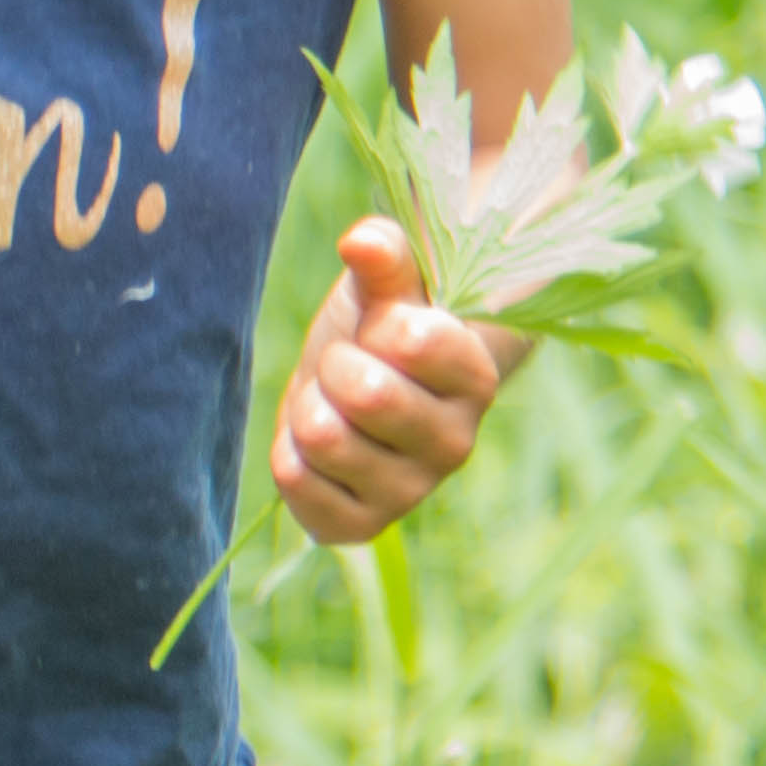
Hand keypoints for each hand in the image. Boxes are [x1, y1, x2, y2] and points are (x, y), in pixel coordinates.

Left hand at [266, 221, 515, 547]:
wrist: (360, 392)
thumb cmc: (379, 330)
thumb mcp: (388, 286)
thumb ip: (386, 255)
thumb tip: (361, 240)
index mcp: (474, 379)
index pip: (411, 339)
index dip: (378, 322)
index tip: (384, 328)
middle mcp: (455, 444)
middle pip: (365, 392)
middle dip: (337, 362)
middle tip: (348, 365)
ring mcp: (410, 492)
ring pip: (324, 437)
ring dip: (310, 406)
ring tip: (332, 403)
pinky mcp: (362, 524)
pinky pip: (298, 482)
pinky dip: (290, 453)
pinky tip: (315, 445)